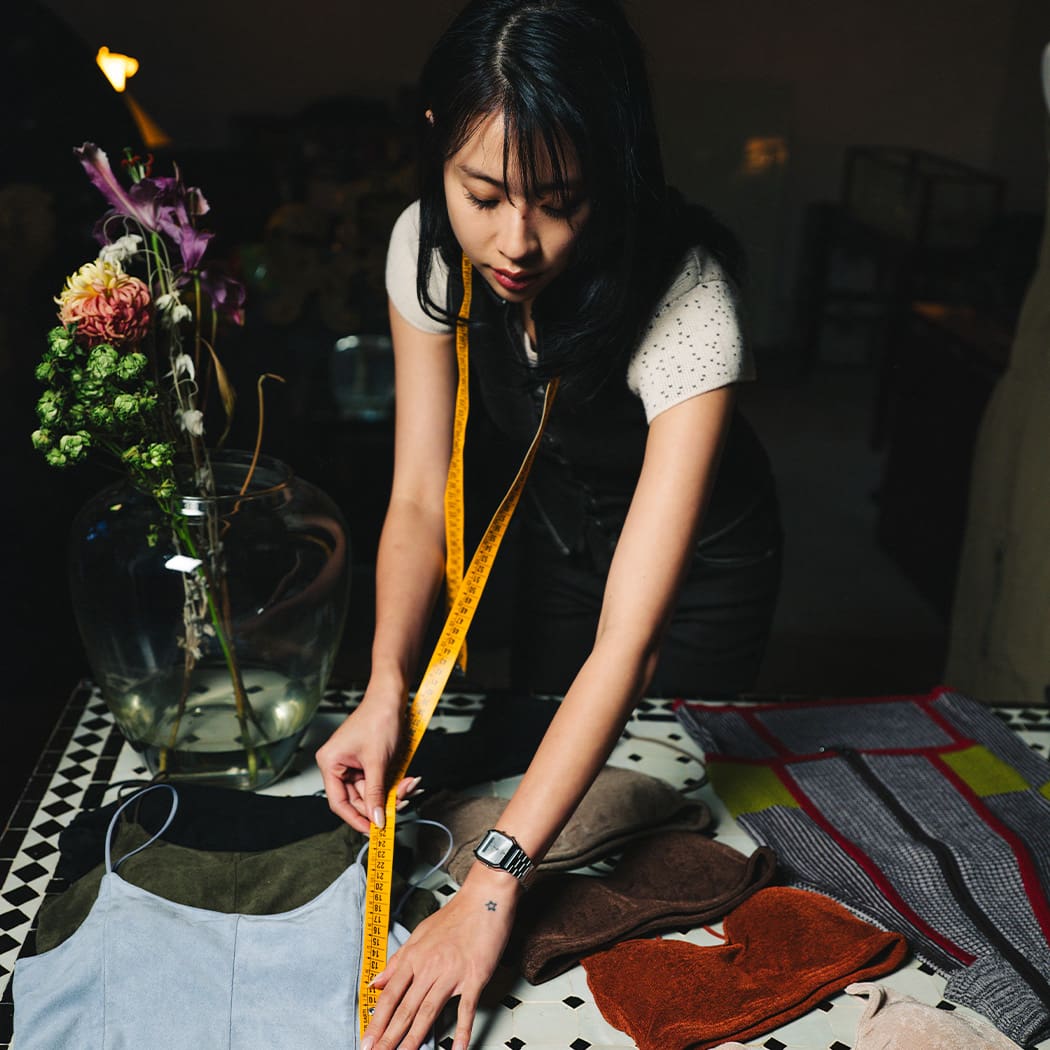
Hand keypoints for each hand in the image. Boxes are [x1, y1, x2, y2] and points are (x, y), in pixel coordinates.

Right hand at [316, 686, 418, 833]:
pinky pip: (379, 781)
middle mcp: (338, 765)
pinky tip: (408, 780)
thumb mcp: (377, 761)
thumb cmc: (379, 720)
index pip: (339, 802)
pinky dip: (393, 783)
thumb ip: (376, 793)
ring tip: (410, 786)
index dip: (355, 818)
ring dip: (392, 792)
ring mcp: (353, 763)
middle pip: (358, 798)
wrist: (392, 697)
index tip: (372, 830)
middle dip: (381, 803)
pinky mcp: (368, 761)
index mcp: (330, 763)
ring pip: (372, 791)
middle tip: (401, 805)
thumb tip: (377, 819)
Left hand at [362, 865, 521, 1049]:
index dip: (377, 1021)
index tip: (368, 1040)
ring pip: (428, 1012)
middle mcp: (430, 967)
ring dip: (413, 1039)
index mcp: (415, 956)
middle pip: (406, 1008)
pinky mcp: (475, 978)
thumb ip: (397, 960)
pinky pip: (466, 1010)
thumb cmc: (455, 915)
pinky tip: (457, 1048)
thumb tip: (376, 981)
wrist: (485, 899)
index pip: (390, 995)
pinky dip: (462, 1032)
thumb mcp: (420, 933)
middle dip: (389, 1037)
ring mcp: (452, 974)